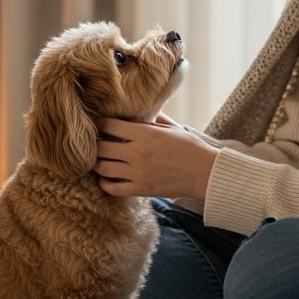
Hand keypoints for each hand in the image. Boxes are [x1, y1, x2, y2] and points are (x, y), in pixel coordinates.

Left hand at [95, 114, 218, 200]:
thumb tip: (138, 109)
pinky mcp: (140, 189)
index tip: (98, 125)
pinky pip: (112, 188)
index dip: (100, 124)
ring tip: (99, 160)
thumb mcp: (171, 127)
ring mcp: (137, 173)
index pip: (108, 126)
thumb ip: (152, 118)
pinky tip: (107, 177)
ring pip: (102, 168)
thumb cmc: (189, 147)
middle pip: (100, 148)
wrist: (204, 173)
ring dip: (97, 164)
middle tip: (94, 144)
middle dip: (94, 145)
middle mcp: (137, 153)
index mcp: (144, 133)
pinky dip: (104, 183)